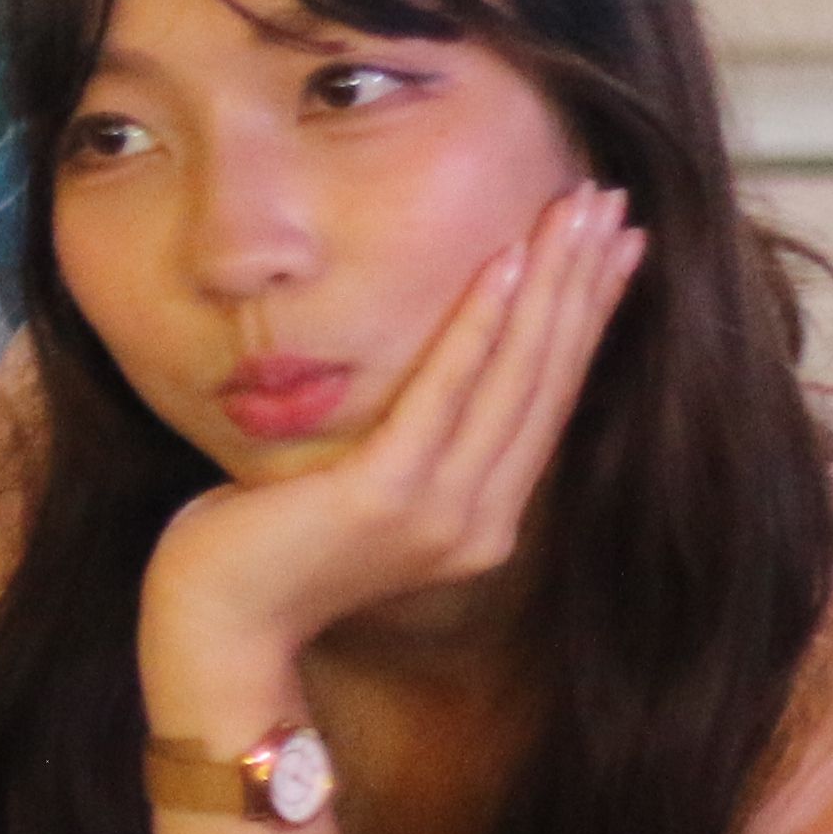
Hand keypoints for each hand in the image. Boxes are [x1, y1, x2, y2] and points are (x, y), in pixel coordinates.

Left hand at [138, 181, 637, 723]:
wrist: (217, 631)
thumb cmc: (266, 552)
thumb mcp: (358, 493)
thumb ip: (407, 449)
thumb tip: (428, 378)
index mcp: (480, 517)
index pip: (549, 399)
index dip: (587, 319)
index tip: (615, 248)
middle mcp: (481, 517)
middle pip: (550, 379)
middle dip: (586, 285)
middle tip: (612, 202)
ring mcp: (442, 510)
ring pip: (517, 376)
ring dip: (554, 285)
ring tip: (578, 212)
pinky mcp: (390, 494)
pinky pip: (446, 393)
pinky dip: (482, 325)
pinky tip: (509, 264)